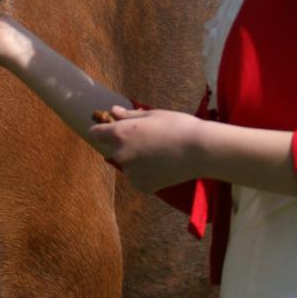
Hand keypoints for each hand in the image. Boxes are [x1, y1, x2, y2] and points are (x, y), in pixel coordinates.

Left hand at [86, 105, 206, 190]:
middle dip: (125, 145)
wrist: (200, 150)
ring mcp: (131, 172)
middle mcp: (121, 154)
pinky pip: (139, 178)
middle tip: (148, 140)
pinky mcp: (142, 186)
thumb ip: (129, 115)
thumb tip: (113, 111)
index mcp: (120, 133)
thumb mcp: (152, 114)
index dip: (103, 130)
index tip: (110, 129)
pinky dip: (147, 174)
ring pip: (128, 165)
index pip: (96, 133)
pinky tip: (163, 166)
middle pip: (114, 150)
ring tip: (160, 153)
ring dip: (137, 161)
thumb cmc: (178, 126)